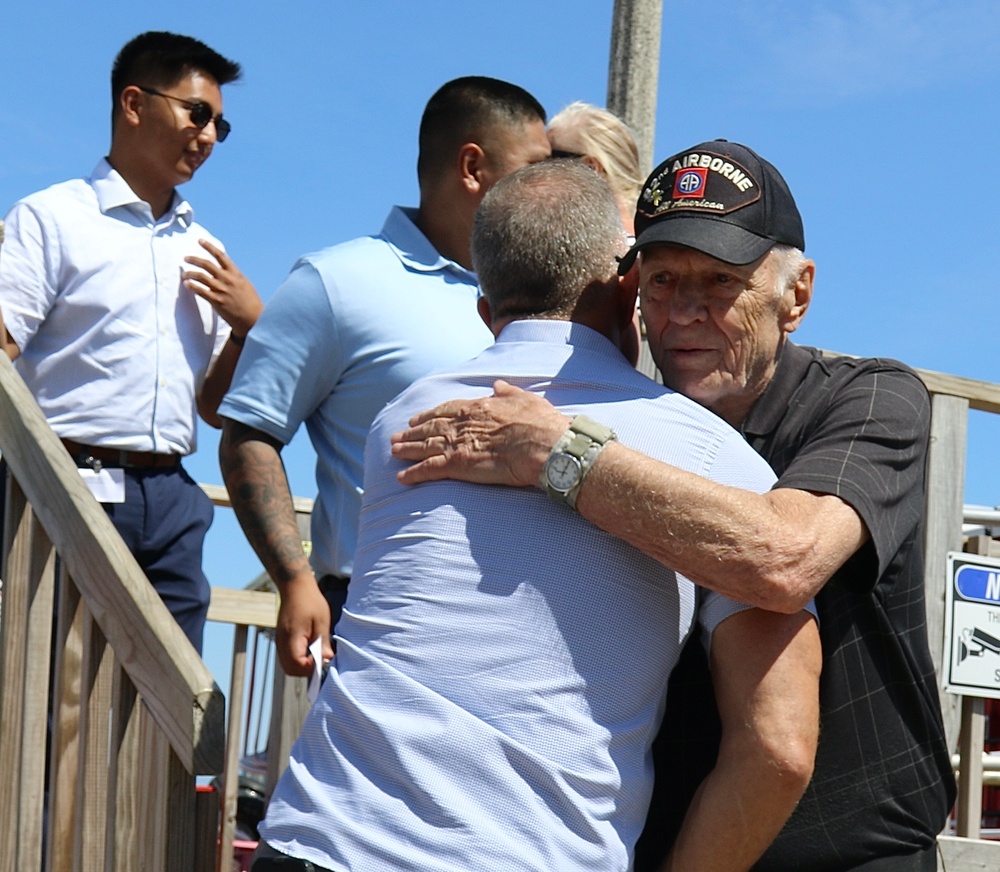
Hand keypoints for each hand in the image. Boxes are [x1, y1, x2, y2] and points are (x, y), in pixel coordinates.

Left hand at [183, 239, 262, 336]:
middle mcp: (227, 279)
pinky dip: (192, 286)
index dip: (209, 247)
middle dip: (194, 259)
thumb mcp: (244, 284)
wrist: (254, 318)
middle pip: (207, 264)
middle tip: (186, 258)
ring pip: (201, 276)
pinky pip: (200, 291)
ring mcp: (221, 290)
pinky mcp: (217, 301)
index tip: (200, 241)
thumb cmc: (250, 302)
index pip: (220, 255)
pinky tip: (186, 284)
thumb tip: (224, 270)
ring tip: (184, 274)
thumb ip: (233, 276)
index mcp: (235, 273)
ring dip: (190, 274)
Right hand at [274, 573, 333, 676]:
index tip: (323, 657)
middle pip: (291, 669)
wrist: (295, 587)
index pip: (297, 665)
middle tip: (320, 657)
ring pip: (288, 665)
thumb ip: (322, 642)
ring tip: (316, 651)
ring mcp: (280, 642)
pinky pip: (288, 657)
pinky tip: (310, 647)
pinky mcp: (282, 640)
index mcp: (291, 638)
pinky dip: (299, 658)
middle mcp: (282, 643)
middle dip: (307, 669)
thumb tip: (327, 660)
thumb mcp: (321, 621)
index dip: (311, 667)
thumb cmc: (310, 602)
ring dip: (303, 665)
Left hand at [390, 379, 570, 486]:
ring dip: (408, 449)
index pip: (447, 410)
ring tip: (394, 451)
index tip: (418, 418)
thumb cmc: (542, 423)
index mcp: (479, 407)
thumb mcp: (526, 399)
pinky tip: (402, 477)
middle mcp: (463, 423)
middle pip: (431, 427)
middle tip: (397, 436)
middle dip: (412, 432)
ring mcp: (459, 443)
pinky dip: (413, 473)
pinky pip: (429, 469)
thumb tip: (498, 385)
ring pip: (425, 446)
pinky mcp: (458, 464)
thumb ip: (508, 392)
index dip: (430, 414)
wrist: (546, 445)